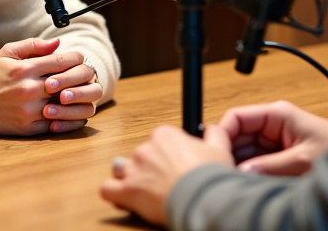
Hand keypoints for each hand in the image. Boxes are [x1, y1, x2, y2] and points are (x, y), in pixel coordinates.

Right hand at [0, 37, 94, 134]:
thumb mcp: (8, 53)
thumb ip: (33, 45)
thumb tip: (58, 43)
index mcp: (25, 69)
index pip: (62, 61)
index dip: (75, 58)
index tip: (78, 59)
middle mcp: (28, 89)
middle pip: (68, 82)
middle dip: (79, 77)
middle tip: (84, 75)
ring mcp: (29, 110)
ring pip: (65, 104)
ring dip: (75, 98)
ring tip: (78, 92)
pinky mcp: (28, 127)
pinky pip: (56, 123)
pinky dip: (67, 117)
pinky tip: (69, 110)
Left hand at [100, 125, 233, 225]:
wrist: (201, 199)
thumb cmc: (209, 177)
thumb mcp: (219, 150)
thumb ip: (214, 134)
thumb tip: (212, 129)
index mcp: (165, 136)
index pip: (159, 140)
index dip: (167, 154)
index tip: (175, 164)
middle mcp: (145, 148)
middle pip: (141, 156)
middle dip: (149, 168)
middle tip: (165, 181)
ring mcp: (133, 169)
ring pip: (121, 170)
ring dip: (130, 178)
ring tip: (144, 190)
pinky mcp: (126, 191)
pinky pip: (108, 190)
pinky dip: (113, 194)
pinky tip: (122, 198)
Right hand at [214, 100, 327, 175]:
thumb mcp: (303, 159)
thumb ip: (271, 165)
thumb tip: (241, 172)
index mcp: (277, 114)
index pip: (236, 117)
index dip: (222, 134)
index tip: (215, 154)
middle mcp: (272, 126)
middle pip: (237, 137)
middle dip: (230, 155)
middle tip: (224, 174)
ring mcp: (275, 142)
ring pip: (244, 153)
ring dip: (241, 167)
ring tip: (238, 181)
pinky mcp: (280, 158)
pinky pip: (256, 165)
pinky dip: (252, 175)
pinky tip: (251, 184)